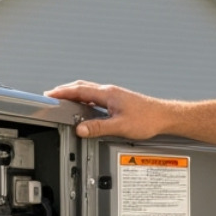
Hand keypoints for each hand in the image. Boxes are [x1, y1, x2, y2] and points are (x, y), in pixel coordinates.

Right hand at [44, 81, 168, 140]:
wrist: (165, 116)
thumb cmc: (148, 119)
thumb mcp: (120, 126)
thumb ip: (98, 127)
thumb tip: (81, 128)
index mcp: (107, 94)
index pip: (79, 90)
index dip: (62, 92)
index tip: (50, 94)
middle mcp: (110, 91)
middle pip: (82, 87)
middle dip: (66, 91)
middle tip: (53, 96)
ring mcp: (115, 95)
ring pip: (90, 91)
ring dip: (76, 94)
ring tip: (65, 101)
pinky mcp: (119, 101)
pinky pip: (97, 97)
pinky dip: (86, 100)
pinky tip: (86, 108)